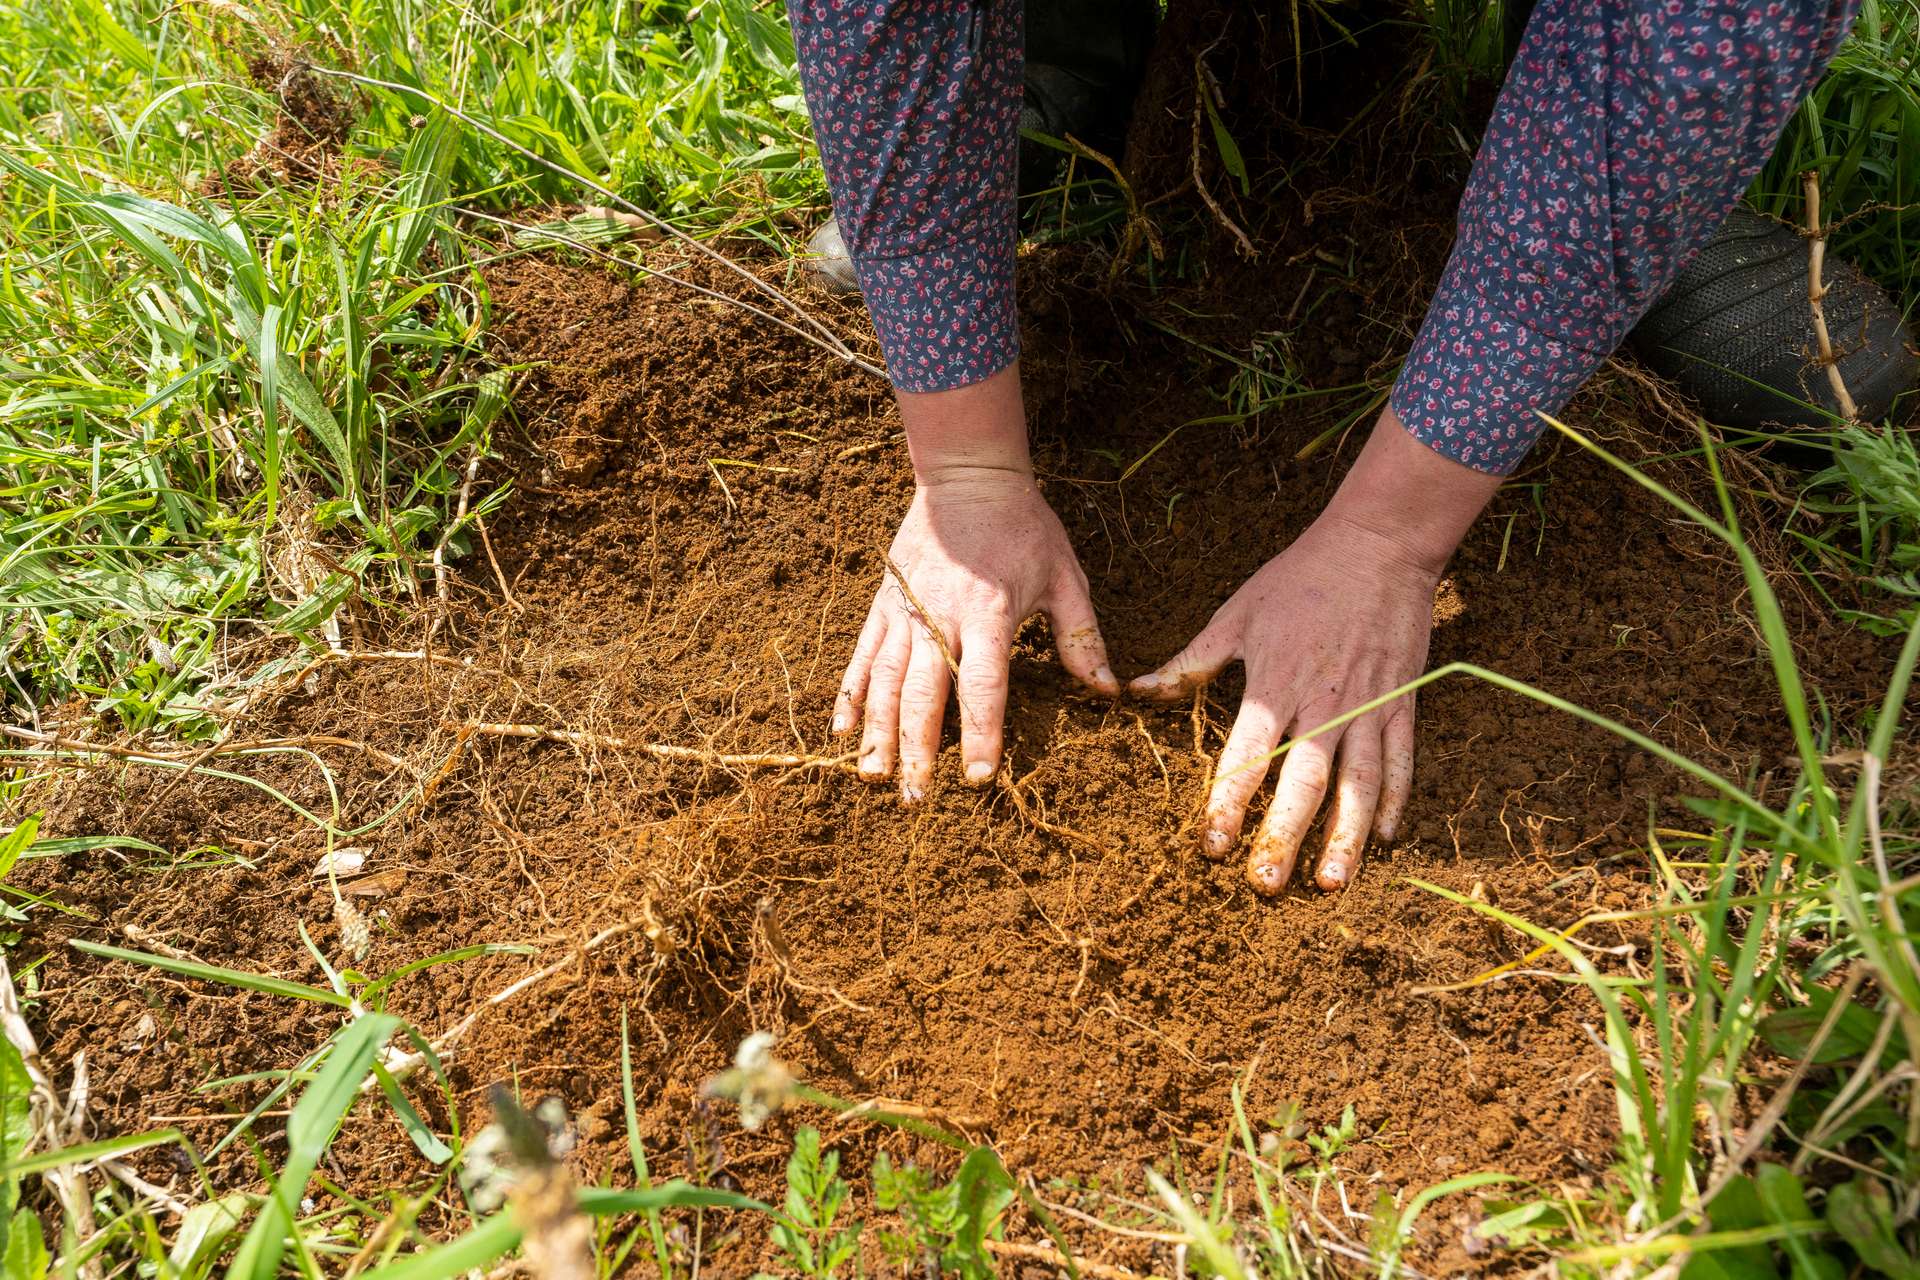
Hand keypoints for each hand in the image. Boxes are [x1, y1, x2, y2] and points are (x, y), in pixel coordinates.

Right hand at [836, 366, 1117, 799]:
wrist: (967, 475)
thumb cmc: (1023, 527)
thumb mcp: (1064, 576)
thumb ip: (1082, 636)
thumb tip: (1108, 691)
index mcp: (989, 614)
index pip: (983, 686)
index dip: (982, 734)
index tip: (980, 778)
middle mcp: (939, 616)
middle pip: (923, 694)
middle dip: (918, 750)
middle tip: (915, 798)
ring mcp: (904, 611)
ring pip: (885, 682)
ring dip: (879, 733)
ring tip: (875, 778)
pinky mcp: (883, 604)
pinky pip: (861, 657)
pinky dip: (850, 695)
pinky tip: (843, 733)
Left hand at [1131, 409, 1499, 893]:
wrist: (1378, 546)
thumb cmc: (1299, 579)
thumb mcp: (1237, 614)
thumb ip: (1190, 661)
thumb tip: (1134, 691)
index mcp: (1276, 683)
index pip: (1248, 754)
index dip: (1228, 801)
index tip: (1211, 844)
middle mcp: (1324, 703)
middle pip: (1303, 782)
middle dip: (1283, 836)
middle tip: (1265, 884)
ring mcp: (1370, 706)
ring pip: (1359, 783)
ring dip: (1345, 837)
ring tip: (1330, 884)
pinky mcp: (1403, 703)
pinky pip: (1401, 761)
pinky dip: (1395, 801)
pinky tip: (1384, 839)